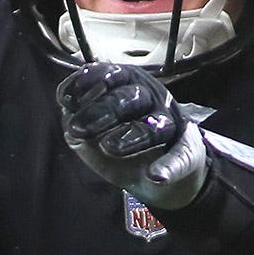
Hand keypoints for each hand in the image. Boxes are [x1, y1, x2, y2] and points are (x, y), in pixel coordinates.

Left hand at [57, 62, 205, 209]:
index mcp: (126, 87)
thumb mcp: (91, 136)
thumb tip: (66, 115)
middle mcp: (150, 99)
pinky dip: (168, 167)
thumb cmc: (120, 148)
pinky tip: (156, 176)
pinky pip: (179, 157)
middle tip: (78, 128)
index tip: (66, 99)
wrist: (157, 178)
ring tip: (110, 147)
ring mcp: (170, 124)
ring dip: (131, 136)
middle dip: (101, 111)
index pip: (109, 76)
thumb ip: (76, 126)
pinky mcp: (187, 152)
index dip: (86, 84)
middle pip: (128, 97)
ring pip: (154, 125)